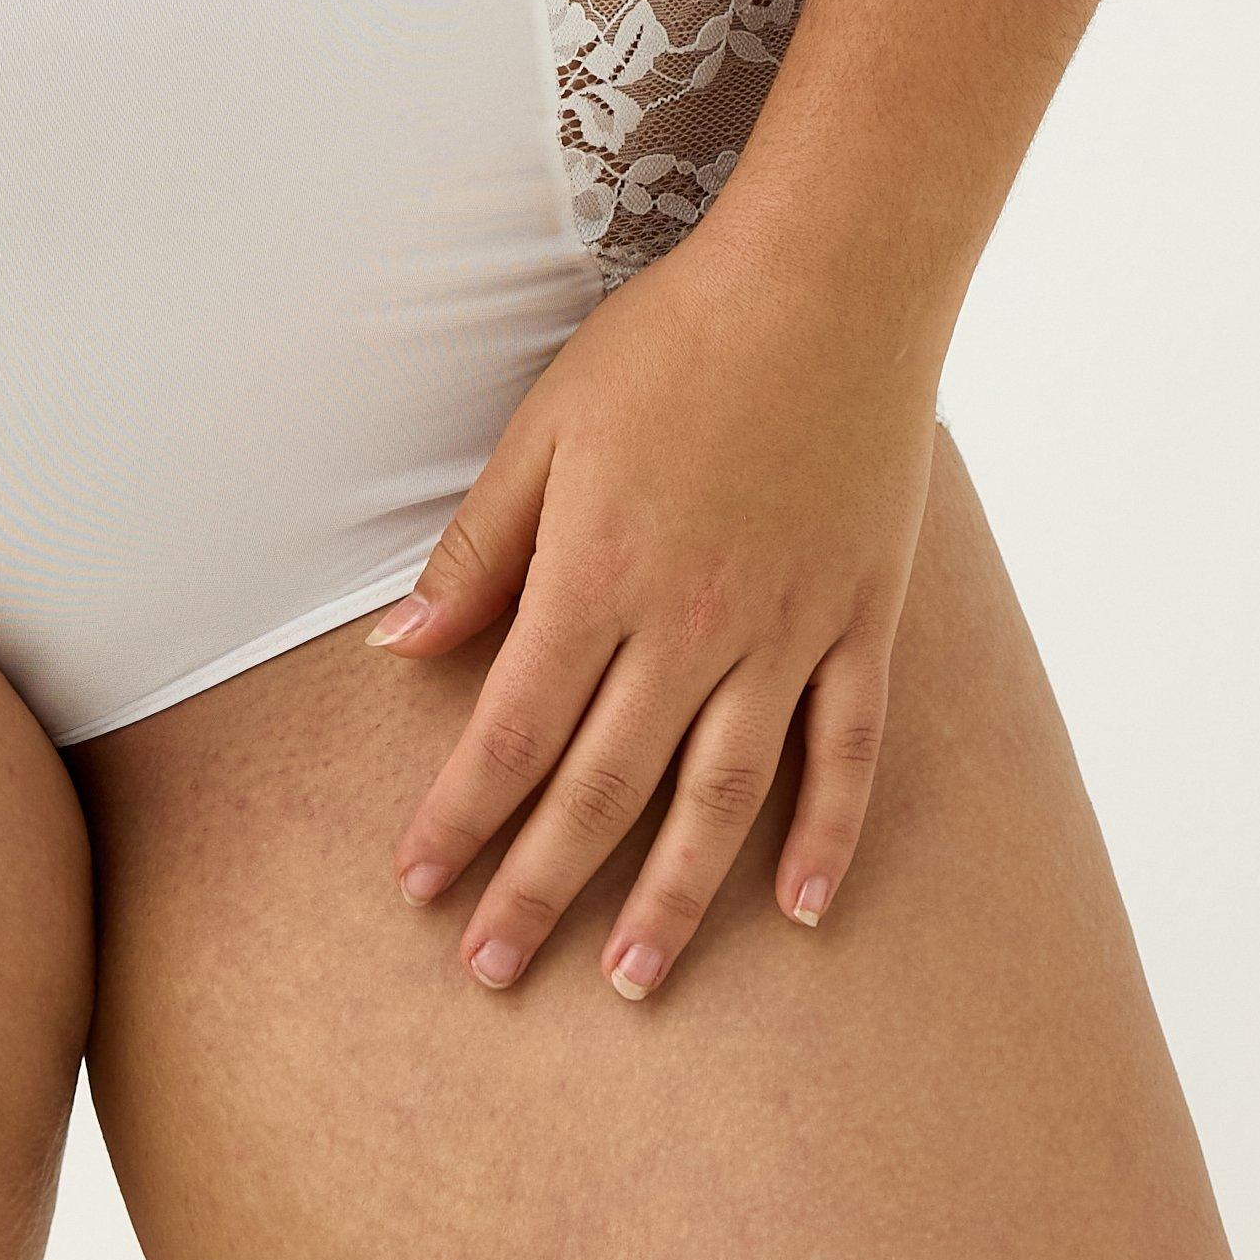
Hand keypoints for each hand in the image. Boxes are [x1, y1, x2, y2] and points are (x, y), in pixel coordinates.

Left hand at [370, 218, 944, 999]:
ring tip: (634, 981)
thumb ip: (480, 549)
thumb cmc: (673, 339)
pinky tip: (798, 910)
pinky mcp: (863, 618)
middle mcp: (692, 625)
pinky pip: (847, 751)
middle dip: (540, 889)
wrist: (829, 278)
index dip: (461, 818)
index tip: (418, 888)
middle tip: (492, 972)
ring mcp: (788, 630)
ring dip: (673, 898)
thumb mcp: (547, 427)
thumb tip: (396, 650)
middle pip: (604, 788)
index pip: (512, 732)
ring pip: (722, 798)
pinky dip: (825, 837)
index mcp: (599, 575)